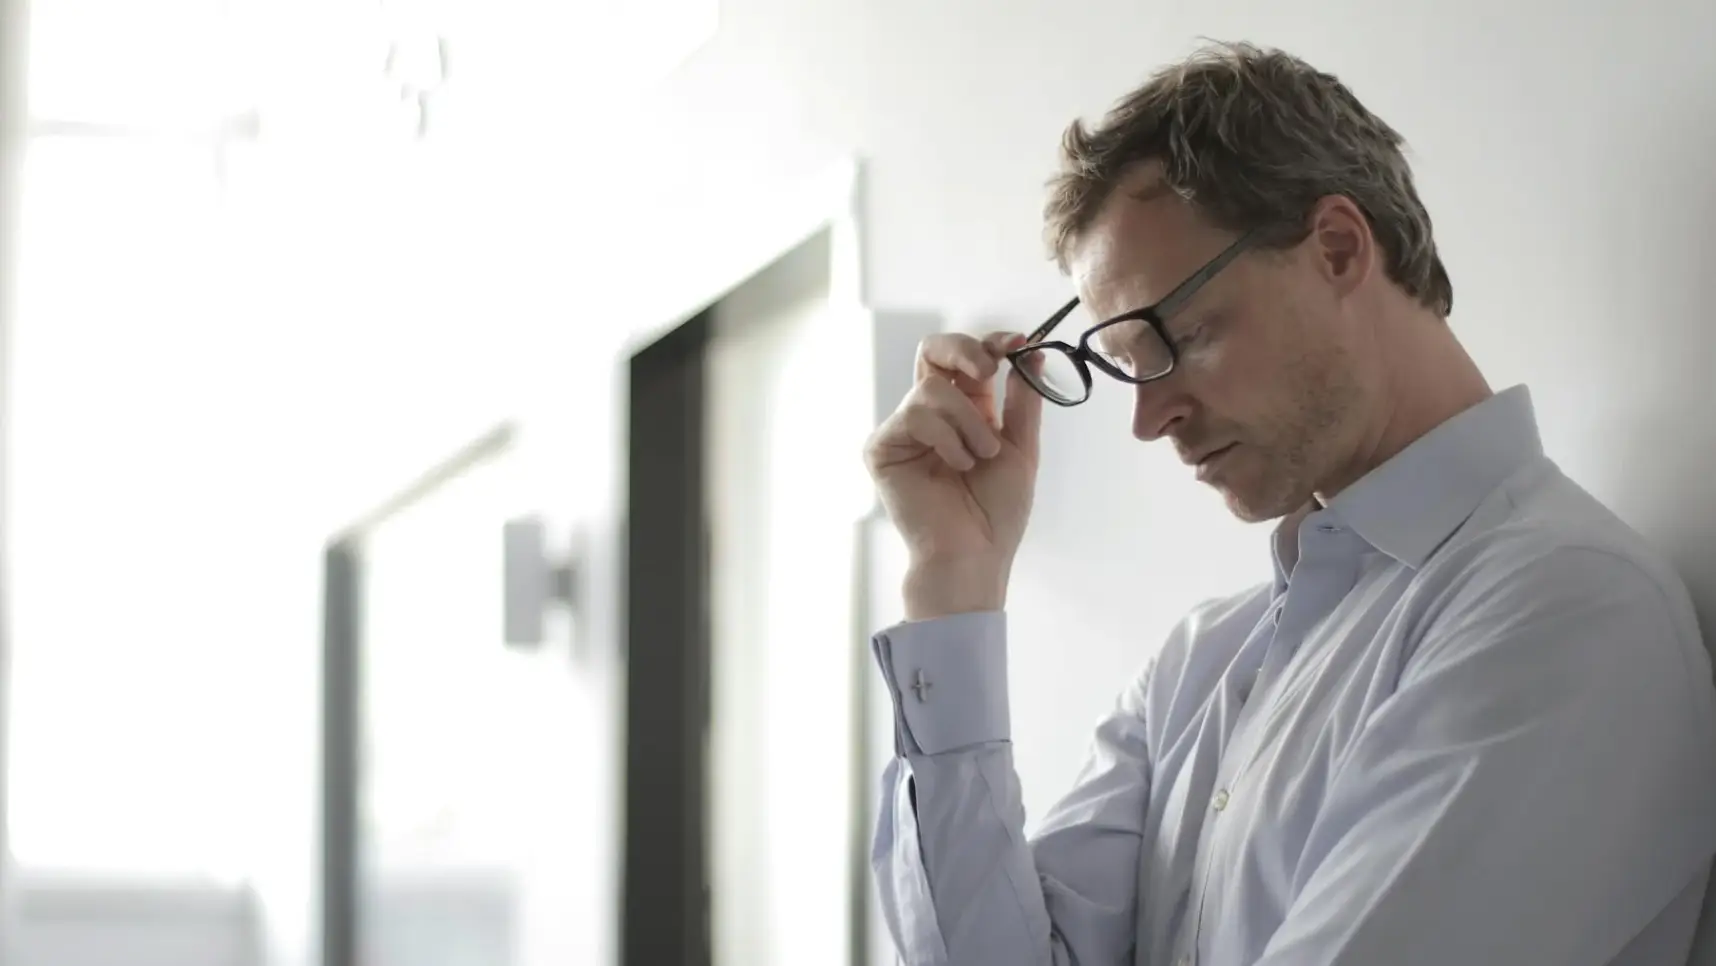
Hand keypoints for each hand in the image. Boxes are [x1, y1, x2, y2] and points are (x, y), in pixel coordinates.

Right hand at [863, 331, 1044, 618]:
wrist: (974, 553)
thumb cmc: (996, 512)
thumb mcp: (1021, 446)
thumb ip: (1023, 399)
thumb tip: (1033, 353)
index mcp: (965, 410)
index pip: (968, 358)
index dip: (989, 343)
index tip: (1016, 344)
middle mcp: (932, 414)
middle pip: (932, 351)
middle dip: (964, 350)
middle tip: (988, 369)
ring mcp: (904, 430)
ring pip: (932, 388)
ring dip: (968, 421)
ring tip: (979, 457)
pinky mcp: (883, 447)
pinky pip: (914, 416)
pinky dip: (945, 439)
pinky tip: (955, 467)